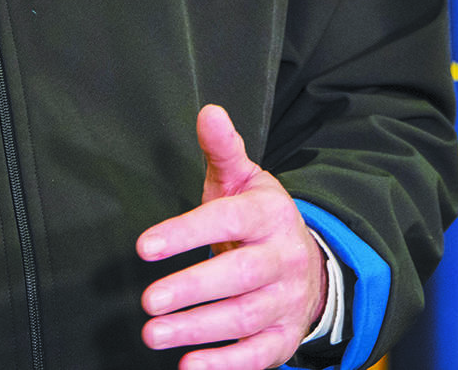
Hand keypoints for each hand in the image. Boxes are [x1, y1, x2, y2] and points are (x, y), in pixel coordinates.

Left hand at [136, 104, 329, 369]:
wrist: (312, 265)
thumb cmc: (261, 220)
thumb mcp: (245, 179)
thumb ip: (223, 149)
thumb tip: (209, 112)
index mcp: (271, 215)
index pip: (230, 220)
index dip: (188, 232)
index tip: (145, 246)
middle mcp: (284, 258)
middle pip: (240, 275)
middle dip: (194, 288)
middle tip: (149, 300)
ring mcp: (287, 300)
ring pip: (244, 318)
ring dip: (198, 329)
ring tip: (154, 333)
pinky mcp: (283, 337)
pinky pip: (257, 355)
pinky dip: (224, 365)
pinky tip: (190, 366)